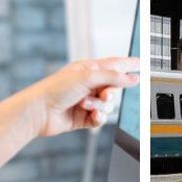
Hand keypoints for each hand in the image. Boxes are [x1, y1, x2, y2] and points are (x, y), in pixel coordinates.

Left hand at [21, 57, 139, 137]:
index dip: (128, 64)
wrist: (39, 111)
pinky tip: (91, 117)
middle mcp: (88, 84)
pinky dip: (98, 118)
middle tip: (104, 94)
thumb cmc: (56, 89)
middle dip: (110, 93)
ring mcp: (86, 101)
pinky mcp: (83, 117)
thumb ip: (112, 77)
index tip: (141, 63)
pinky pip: (101, 119)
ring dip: (99, 106)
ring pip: (108, 105)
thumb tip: (132, 78)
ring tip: (85, 105)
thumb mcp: (87, 77)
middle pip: (114, 88)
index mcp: (88, 69)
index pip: (114, 64)